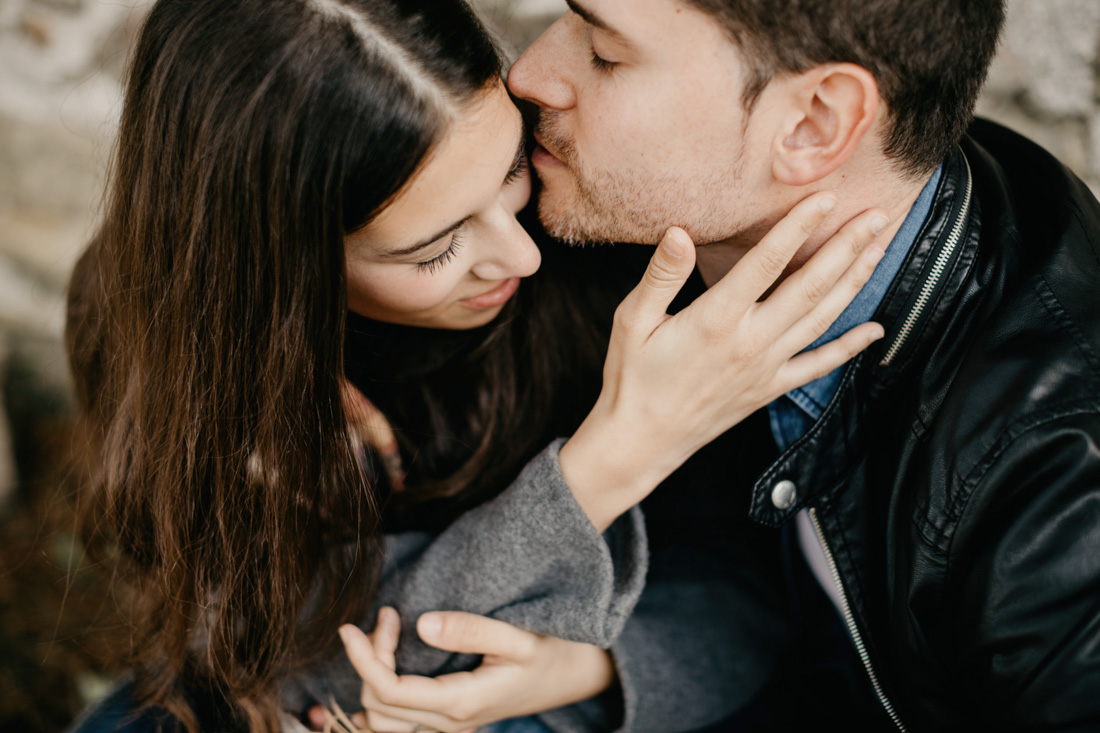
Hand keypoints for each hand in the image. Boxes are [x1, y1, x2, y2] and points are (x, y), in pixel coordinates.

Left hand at [336, 608, 615, 732]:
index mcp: (462, 702)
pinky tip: (386, 660)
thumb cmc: (547, 653)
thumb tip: (422, 624)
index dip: (362, 660)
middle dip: (370, 659)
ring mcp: (448, 725)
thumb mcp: (517, 636)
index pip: (390, 691)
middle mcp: (450, 722)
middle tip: (388, 616)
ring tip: (389, 633)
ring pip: (382, 719)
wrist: (569, 677)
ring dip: (373, 676)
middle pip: (378, 705)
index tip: (350, 627)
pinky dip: (381, 692)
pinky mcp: (446, 718)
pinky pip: (397, 719)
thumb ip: (471, 629)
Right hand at [560, 192, 888, 529]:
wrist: (642, 441)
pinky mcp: (770, 388)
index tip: (826, 197)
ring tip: (880, 249)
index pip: (766, 262)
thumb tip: (679, 232)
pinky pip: (818, 366)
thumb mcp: (632, 320)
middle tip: (877, 215)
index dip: (798, 226)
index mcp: (716, 319)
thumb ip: (661, 275)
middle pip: (810, 285)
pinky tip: (875, 330)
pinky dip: (849, 347)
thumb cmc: (632, 377)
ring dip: (854, 282)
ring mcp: (766, 367)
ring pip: (822, 318)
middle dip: (846, 247)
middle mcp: (750, 341)